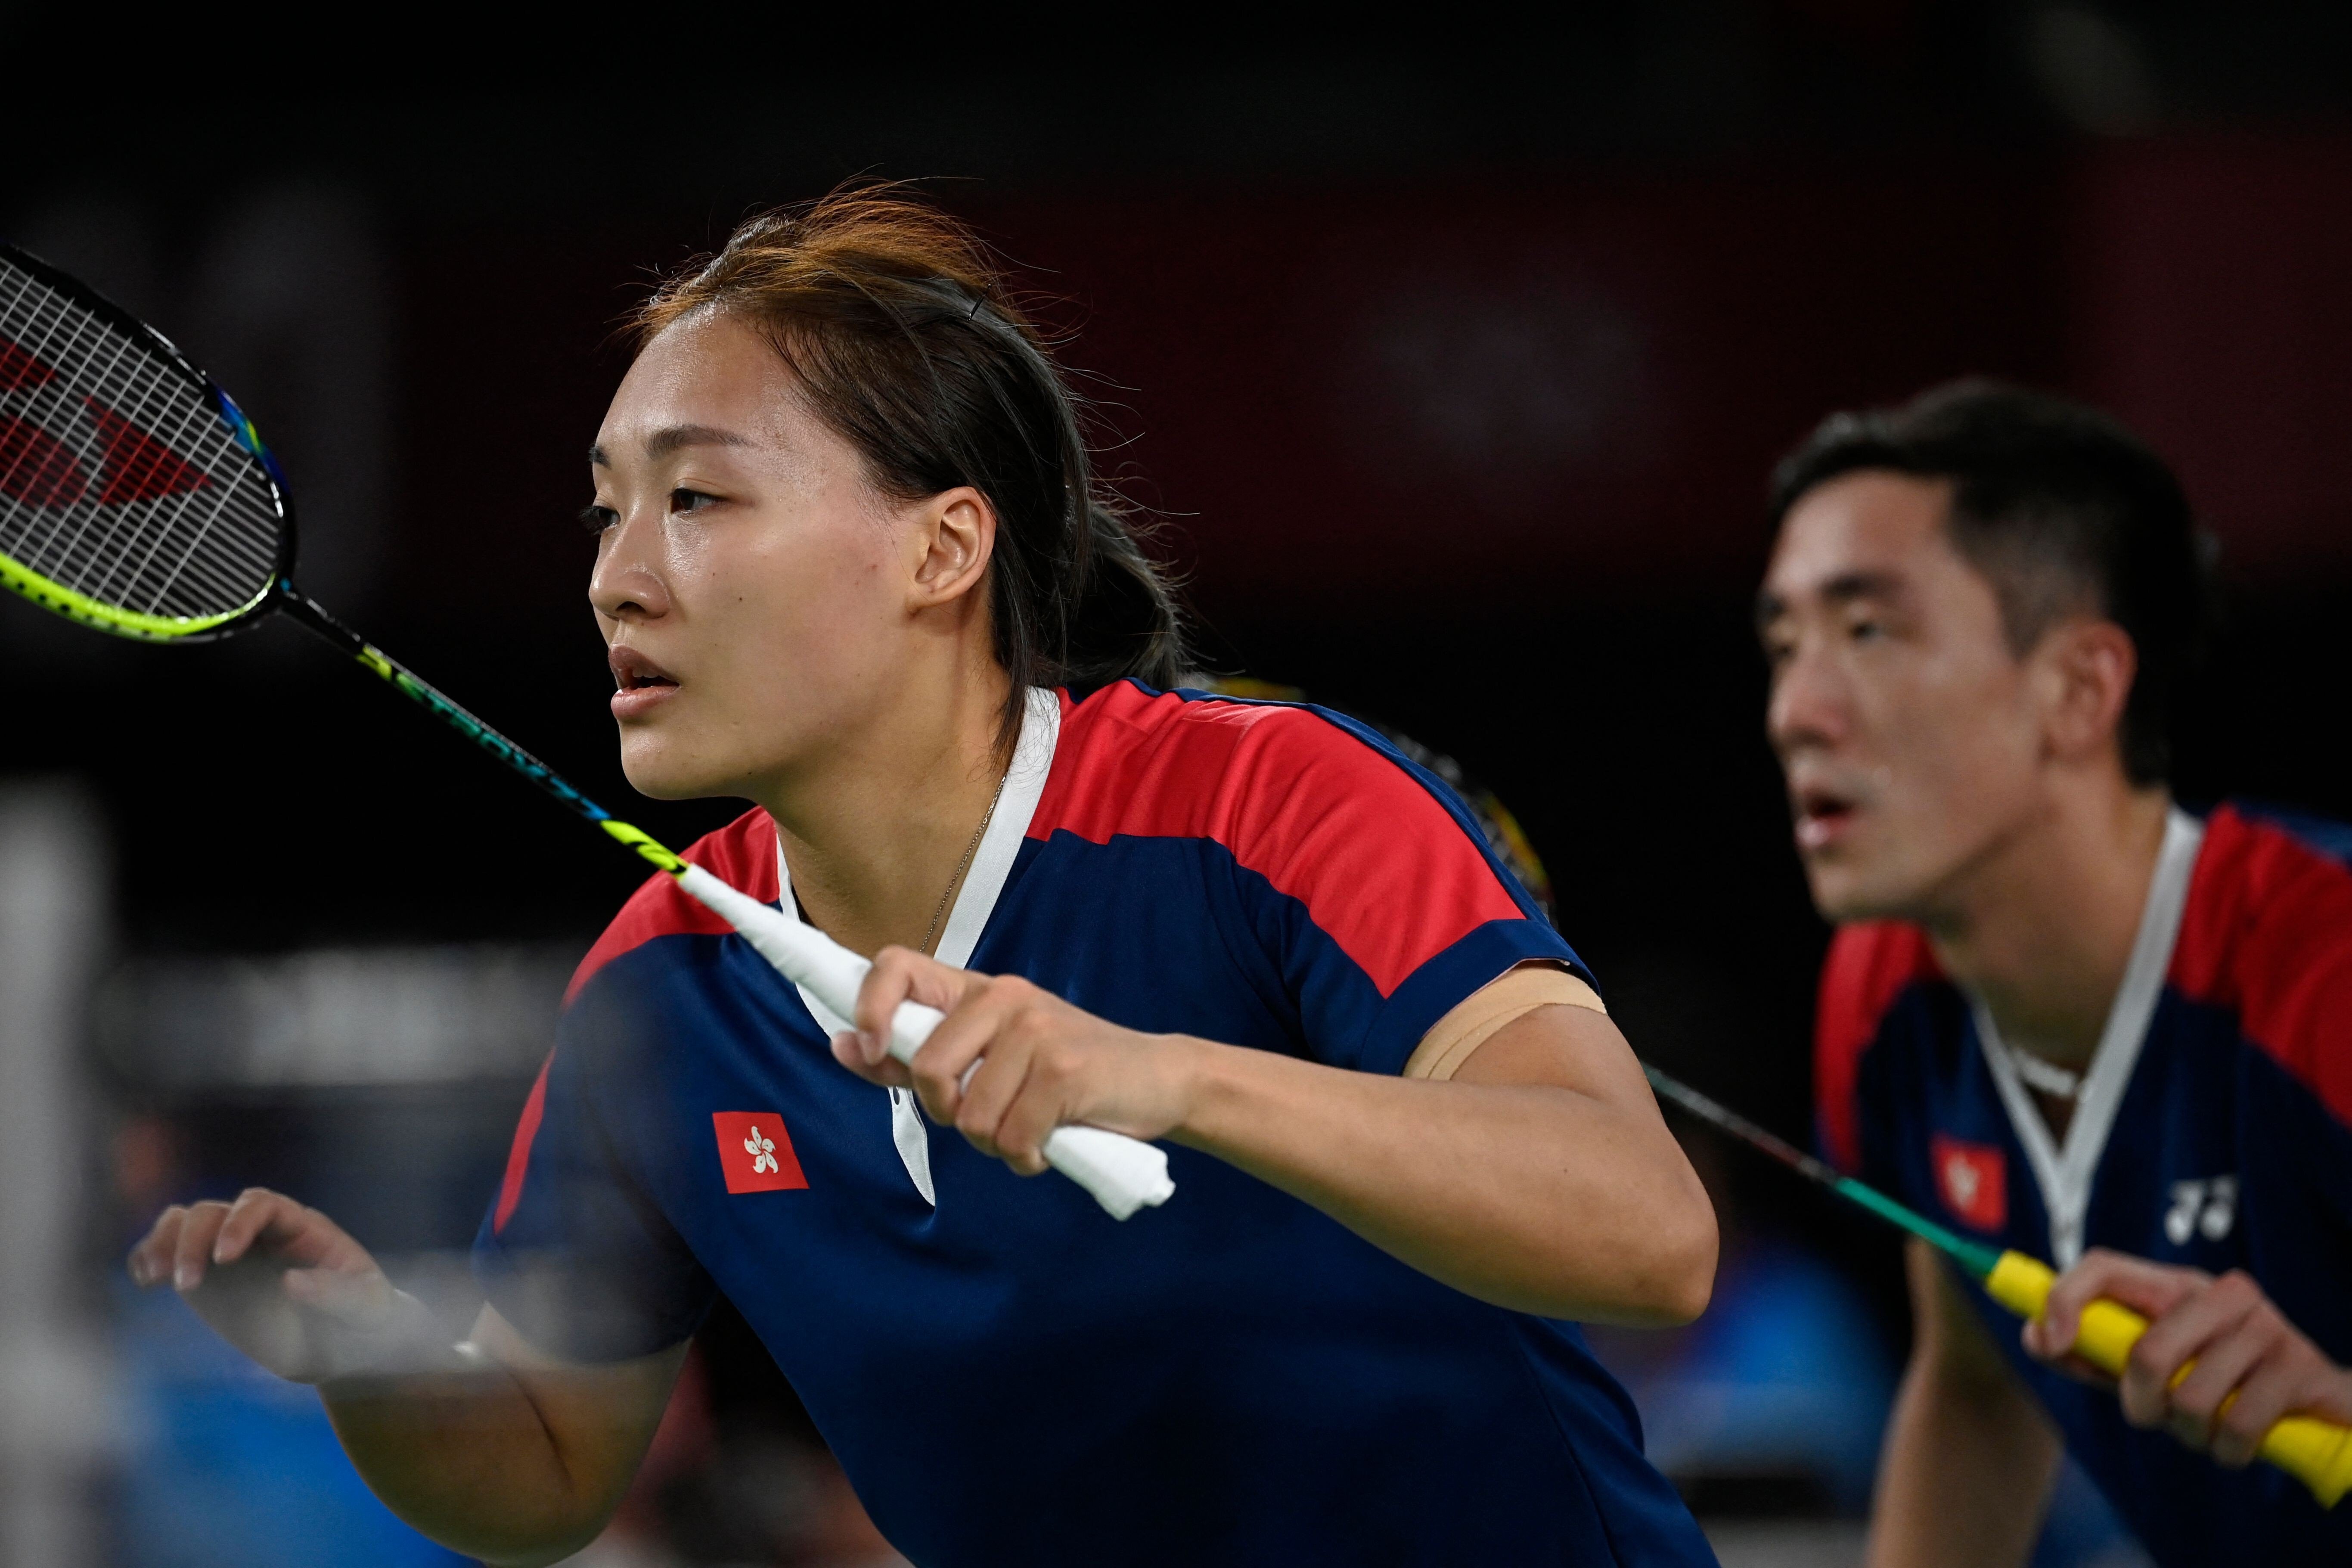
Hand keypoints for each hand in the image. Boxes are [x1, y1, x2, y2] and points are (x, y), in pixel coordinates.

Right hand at [127, 1188, 433, 1383]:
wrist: (343, 1342)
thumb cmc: (362, 1318)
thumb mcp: (367, 1309)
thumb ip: (339, 1295)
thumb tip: (292, 1282)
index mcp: (302, 1227)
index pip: (262, 1204)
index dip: (239, 1222)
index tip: (225, 1257)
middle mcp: (260, 1231)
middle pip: (214, 1212)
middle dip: (194, 1240)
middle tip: (188, 1285)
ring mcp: (229, 1252)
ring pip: (186, 1223)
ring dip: (164, 1243)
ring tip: (154, 1276)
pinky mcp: (208, 1278)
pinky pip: (171, 1252)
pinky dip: (152, 1257)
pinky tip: (144, 1278)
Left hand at [829, 946, 1201, 1174]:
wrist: (1156, 1080)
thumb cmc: (1065, 1074)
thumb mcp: (991, 1054)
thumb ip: (917, 1053)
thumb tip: (842, 1045)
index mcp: (979, 989)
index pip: (895, 966)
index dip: (867, 1007)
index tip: (868, 1050)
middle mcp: (1005, 998)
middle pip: (927, 1068)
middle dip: (950, 1113)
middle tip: (989, 1117)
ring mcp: (1036, 1033)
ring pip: (970, 1116)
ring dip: (994, 1144)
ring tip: (1029, 1128)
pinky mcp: (1064, 1072)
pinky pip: (1012, 1140)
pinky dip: (1026, 1158)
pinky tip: (1049, 1143)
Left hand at [2022, 1247, 2351, 1466]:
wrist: (2318, 1406)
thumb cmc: (2219, 1384)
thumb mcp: (2150, 1368)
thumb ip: (2094, 1353)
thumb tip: (2035, 1335)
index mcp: (2176, 1286)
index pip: (2103, 1266)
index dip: (2063, 1299)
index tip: (2050, 1343)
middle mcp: (2220, 1293)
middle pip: (2145, 1353)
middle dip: (2139, 1406)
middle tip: (2157, 1418)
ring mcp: (2264, 1325)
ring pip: (2190, 1398)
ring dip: (2189, 1434)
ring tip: (2206, 1429)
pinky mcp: (2300, 1368)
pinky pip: (2237, 1425)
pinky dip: (2228, 1450)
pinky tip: (2236, 1442)